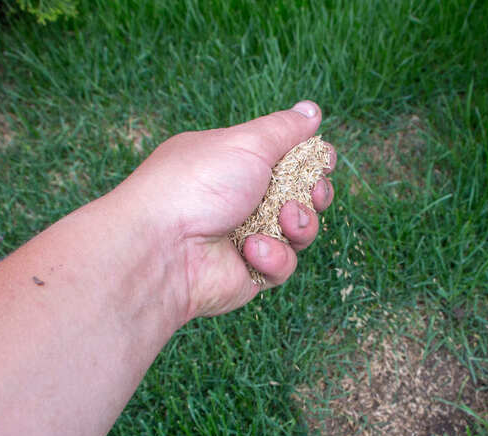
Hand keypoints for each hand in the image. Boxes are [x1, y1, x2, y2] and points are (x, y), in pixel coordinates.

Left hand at [118, 100, 335, 319]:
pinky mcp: (251, 272)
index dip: (311, 161)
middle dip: (314, 193)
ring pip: (299, 232)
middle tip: (312, 192)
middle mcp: (241, 198)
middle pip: (301, 195)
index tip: (323, 161)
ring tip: (284, 221)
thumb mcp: (246, 143)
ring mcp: (246, 236)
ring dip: (299, 224)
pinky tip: (251, 251)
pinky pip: (284, 264)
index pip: (286, 158)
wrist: (164, 248)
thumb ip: (284, 129)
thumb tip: (312, 110)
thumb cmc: (198, 185)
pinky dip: (274, 256)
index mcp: (235, 162)